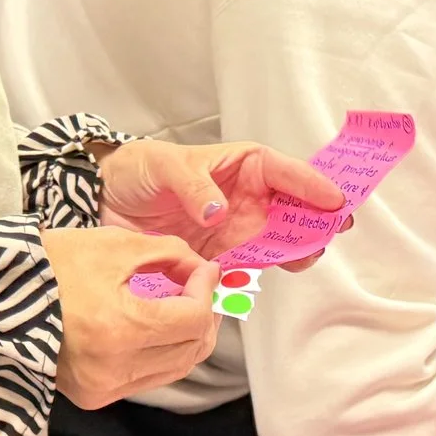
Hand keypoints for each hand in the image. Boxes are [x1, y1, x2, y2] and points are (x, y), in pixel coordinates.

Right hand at [41, 227, 221, 409]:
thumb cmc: (46, 265)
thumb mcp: (114, 245)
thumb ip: (168, 254)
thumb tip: (201, 269)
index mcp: (118, 329)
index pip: (192, 320)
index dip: (207, 291)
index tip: (205, 270)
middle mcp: (112, 368)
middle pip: (191, 349)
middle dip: (204, 314)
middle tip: (201, 287)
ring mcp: (102, 388)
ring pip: (174, 369)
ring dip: (187, 337)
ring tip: (182, 304)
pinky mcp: (93, 396)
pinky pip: (147, 379)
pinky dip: (162, 353)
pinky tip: (157, 327)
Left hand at [95, 140, 345, 270]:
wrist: (103, 205)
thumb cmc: (136, 171)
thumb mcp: (163, 165)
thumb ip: (193, 186)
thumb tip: (219, 213)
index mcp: (241, 164)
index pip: (284, 171)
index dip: (311, 184)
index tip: (333, 199)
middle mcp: (247, 197)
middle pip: (293, 207)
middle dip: (316, 218)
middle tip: (331, 231)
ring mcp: (238, 229)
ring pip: (280, 239)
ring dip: (298, 246)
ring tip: (309, 254)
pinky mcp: (222, 257)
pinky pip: (253, 265)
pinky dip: (268, 270)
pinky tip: (279, 271)